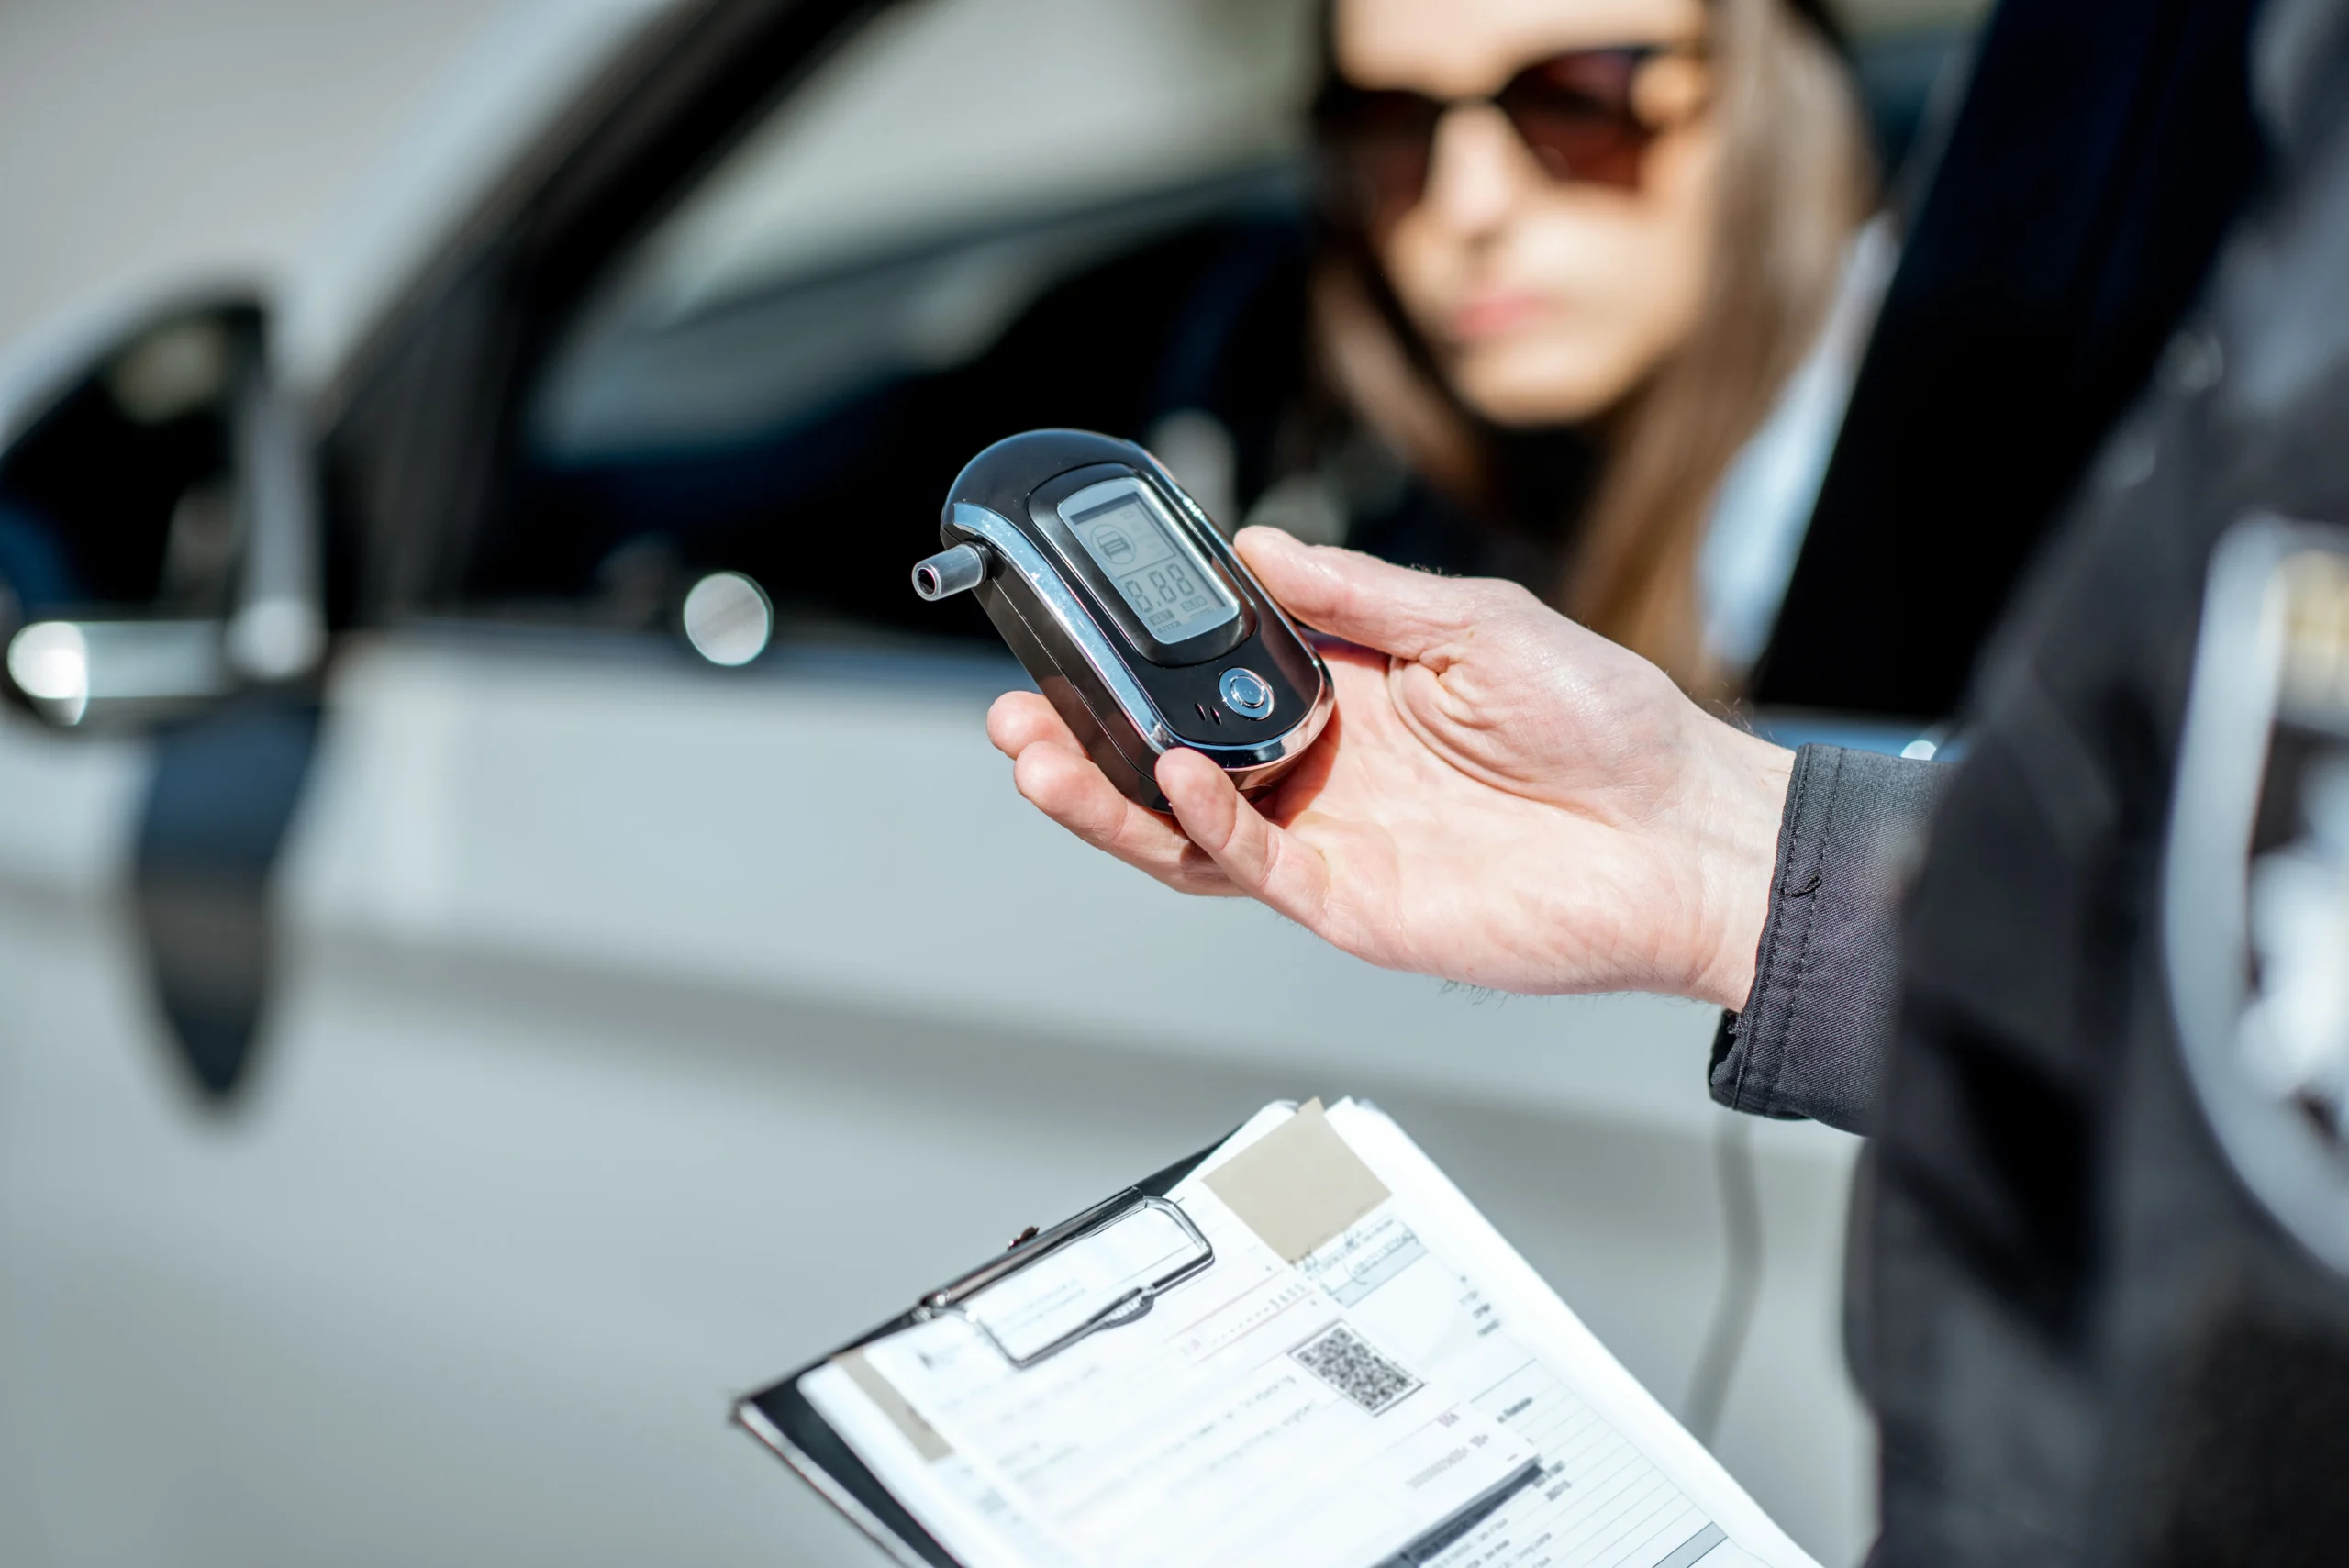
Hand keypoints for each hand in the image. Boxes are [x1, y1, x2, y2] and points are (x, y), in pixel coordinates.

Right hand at [986, 528, 1792, 1007]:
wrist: (1682, 837)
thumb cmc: (1608, 727)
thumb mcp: (1479, 623)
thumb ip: (1360, 597)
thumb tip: (1256, 547)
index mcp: (1345, 694)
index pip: (1211, 678)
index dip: (1140, 660)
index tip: (1075, 624)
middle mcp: (1321, 771)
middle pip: (1171, 762)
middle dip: (1085, 738)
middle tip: (1019, 709)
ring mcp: (1331, 841)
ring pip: (1185, 829)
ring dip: (1110, 795)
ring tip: (1042, 754)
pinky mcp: (1353, 903)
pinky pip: (1255, 870)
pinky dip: (1205, 829)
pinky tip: (1175, 781)